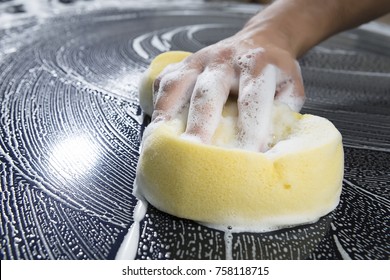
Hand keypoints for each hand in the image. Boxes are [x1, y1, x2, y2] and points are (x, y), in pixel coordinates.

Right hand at [152, 31, 304, 151]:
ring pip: (176, 85)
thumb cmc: (273, 72)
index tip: (245, 157)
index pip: (252, 100)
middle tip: (193, 152)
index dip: (249, 130)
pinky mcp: (182, 63)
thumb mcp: (291, 89)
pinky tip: (159, 125)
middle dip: (199, 125)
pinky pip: (163, 82)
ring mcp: (199, 59)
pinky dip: (158, 105)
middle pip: (207, 92)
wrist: (258, 40)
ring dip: (167, 116)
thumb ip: (282, 116)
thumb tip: (269, 152)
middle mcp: (224, 59)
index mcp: (257, 66)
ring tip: (161, 143)